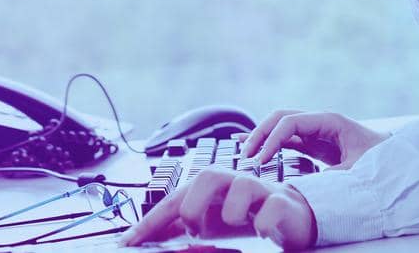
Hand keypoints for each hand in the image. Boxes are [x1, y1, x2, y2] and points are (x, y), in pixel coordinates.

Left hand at [119, 168, 315, 248]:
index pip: (175, 199)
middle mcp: (232, 181)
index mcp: (210, 187)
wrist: (289, 216)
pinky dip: (262, 222)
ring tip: (237, 223)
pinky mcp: (281, 202)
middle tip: (195, 227)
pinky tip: (260, 230)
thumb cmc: (246, 216)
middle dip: (194, 204)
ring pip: (242, 186)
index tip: (129, 242)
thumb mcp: (211, 224)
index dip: (151, 220)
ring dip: (233, 211)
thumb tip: (152, 239)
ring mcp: (259, 189)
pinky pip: (270, 208)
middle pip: (207, 175)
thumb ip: (185, 228)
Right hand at [242, 109, 389, 169]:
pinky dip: (269, 143)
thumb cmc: (381, 163)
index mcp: (330, 121)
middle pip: (281, 118)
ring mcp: (316, 132)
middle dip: (261, 134)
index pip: (291, 123)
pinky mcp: (315, 144)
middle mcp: (320, 122)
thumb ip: (330, 176)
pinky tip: (252, 147)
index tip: (261, 161)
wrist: (398, 161)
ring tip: (243, 152)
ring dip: (262, 138)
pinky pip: (286, 139)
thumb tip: (302, 187)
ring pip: (281, 127)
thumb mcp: (357, 172)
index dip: (272, 140)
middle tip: (246, 156)